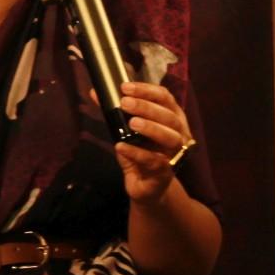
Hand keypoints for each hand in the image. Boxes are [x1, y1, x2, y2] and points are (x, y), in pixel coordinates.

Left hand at [109, 81, 193, 203]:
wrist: (146, 187)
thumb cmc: (141, 153)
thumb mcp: (127, 130)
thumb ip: (115, 112)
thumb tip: (95, 92)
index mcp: (172, 118)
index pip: (165, 98)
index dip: (147, 90)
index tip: (126, 87)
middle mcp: (179, 133)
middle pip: (169, 116)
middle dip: (147, 107)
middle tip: (125, 102)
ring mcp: (174, 154)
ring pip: (170, 137)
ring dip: (151, 127)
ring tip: (132, 122)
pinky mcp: (166, 172)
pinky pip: (155, 161)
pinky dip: (137, 153)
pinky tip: (121, 147)